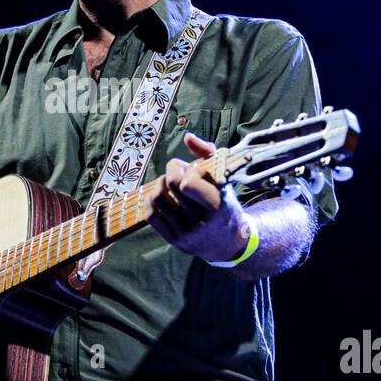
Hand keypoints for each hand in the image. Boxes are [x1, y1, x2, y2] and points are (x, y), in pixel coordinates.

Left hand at [149, 133, 248, 262]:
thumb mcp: (224, 179)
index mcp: (217, 205)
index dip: (188, 170)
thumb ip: (208, 154)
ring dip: (160, 184)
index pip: (188, 183)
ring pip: (157, 198)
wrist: (229, 243)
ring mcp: (186, 232)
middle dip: (173, 170)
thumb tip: (187, 136)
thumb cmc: (225, 203)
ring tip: (169, 183)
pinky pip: (151, 215)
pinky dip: (151, 200)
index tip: (195, 170)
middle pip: (171, 185)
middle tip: (179, 171)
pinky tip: (162, 196)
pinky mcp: (174, 240)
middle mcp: (201, 221)